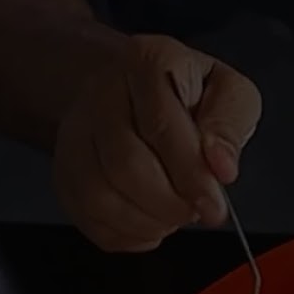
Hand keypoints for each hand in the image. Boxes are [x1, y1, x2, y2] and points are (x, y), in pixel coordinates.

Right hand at [52, 34, 261, 251]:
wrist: (134, 88)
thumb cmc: (190, 92)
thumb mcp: (230, 92)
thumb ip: (230, 126)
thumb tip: (222, 167)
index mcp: (149, 61)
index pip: (162, 126)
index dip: (190, 174)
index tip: (213, 205)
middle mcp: (103, 93)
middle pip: (125, 165)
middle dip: (169, 203)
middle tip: (198, 212)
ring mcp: (76, 132)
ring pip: (98, 195)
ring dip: (145, 221)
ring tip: (176, 215)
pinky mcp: (64, 168)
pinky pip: (85, 215)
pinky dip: (123, 232)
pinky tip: (151, 222)